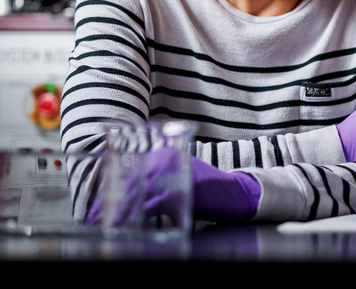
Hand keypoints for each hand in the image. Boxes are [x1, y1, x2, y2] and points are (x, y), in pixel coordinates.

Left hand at [86, 149, 260, 224]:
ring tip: (108, 226)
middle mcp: (165, 159)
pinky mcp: (182, 188)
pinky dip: (139, 216)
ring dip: (120, 212)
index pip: (129, 175)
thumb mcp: (177, 182)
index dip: (110, 193)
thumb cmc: (206, 190)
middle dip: (109, 205)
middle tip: (94, 221)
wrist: (235, 192)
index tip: (96, 210)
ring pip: (138, 194)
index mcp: (162, 155)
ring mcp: (174, 172)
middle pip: (129, 184)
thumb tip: (127, 202)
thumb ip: (155, 186)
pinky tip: (130, 226)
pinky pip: (153, 204)